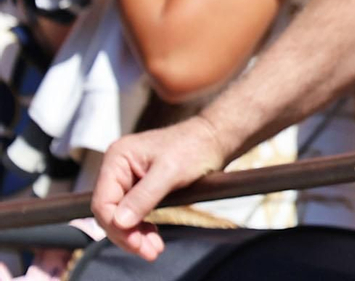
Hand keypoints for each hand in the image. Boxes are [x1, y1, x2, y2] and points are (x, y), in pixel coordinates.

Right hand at [91, 116, 227, 259]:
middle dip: (127, 234)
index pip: (103, 201)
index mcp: (117, 158)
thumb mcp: (170, 172)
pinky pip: (133, 213)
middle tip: (148, 251)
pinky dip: (142, 228)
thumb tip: (119, 222)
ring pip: (121, 216)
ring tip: (153, 249)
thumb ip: (144, 197)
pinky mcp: (140, 188)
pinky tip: (152, 237)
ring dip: (135, 235)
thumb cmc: (195, 146)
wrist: (215, 139)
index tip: (135, 243)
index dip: (116, 226)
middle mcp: (118, 168)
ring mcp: (128, 178)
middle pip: (110, 212)